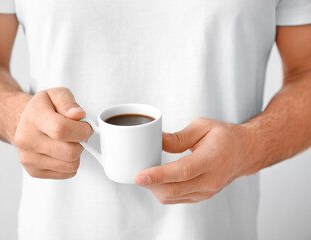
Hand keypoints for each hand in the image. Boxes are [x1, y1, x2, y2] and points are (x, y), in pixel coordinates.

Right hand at [14, 87, 91, 178]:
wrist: (22, 122)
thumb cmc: (43, 109)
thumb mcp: (56, 94)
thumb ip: (69, 102)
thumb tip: (78, 115)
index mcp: (34, 118)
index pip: (62, 129)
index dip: (82, 130)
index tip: (85, 127)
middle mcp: (27, 140)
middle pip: (70, 152)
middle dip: (81, 143)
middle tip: (77, 134)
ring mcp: (29, 158)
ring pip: (70, 165)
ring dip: (76, 154)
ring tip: (67, 142)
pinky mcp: (33, 171)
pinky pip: (65, 174)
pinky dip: (69, 164)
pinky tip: (61, 152)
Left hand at [135, 117, 259, 203]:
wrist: (245, 153)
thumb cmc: (225, 137)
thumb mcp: (203, 126)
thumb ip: (178, 137)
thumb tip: (156, 140)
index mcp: (212, 159)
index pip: (183, 171)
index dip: (159, 175)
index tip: (140, 176)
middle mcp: (211, 180)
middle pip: (175, 189)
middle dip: (151, 185)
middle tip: (136, 175)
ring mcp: (207, 191)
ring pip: (173, 197)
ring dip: (155, 189)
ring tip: (145, 175)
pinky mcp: (202, 196)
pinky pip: (177, 198)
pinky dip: (164, 191)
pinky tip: (157, 181)